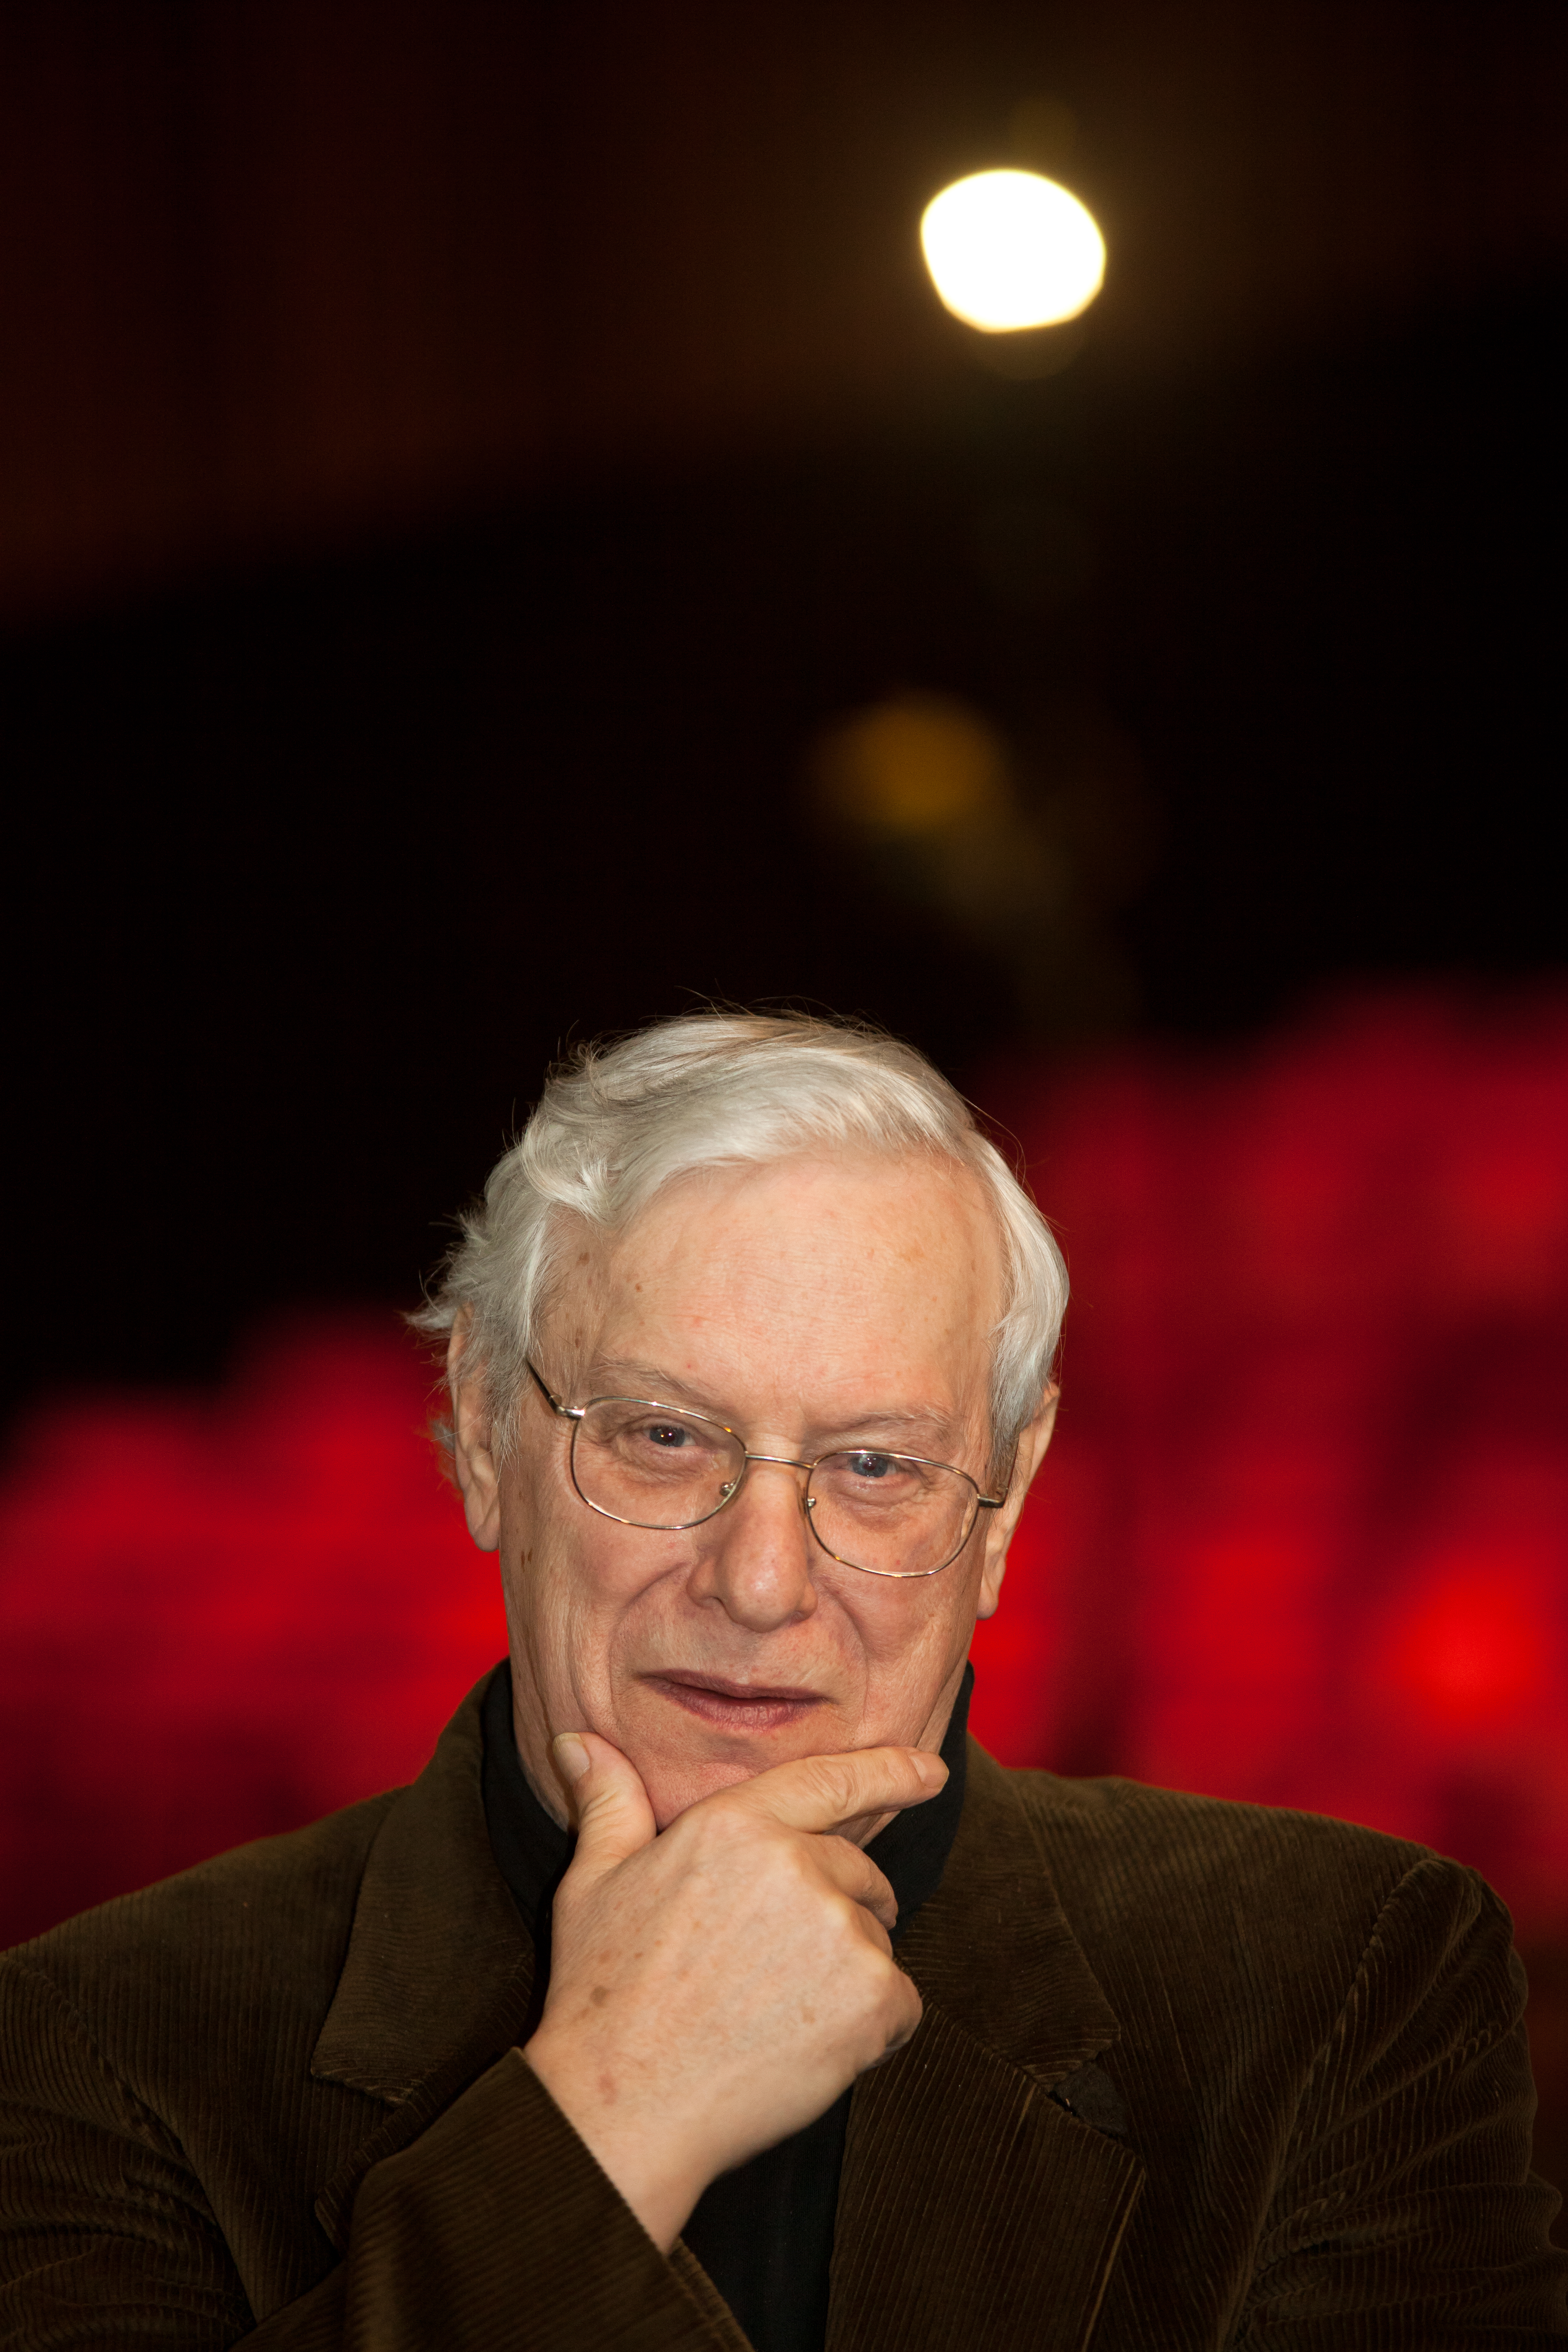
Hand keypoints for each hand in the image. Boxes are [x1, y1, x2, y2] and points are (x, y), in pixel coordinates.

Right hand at [521, 1733, 944, 2250]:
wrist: (623, 2107)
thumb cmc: (604, 1997)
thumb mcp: (593, 1884)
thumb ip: (610, 1803)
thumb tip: (576, 1739)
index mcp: (733, 1825)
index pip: (829, 1781)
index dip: (889, 1771)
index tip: (931, 1772)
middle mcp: (794, 1864)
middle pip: (858, 1873)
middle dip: (836, 1912)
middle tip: (768, 1973)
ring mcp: (838, 1929)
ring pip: (875, 1940)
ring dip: (846, 1975)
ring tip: (771, 2014)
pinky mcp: (871, 1996)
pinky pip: (901, 2002)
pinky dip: (872, 2029)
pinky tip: (806, 2048)